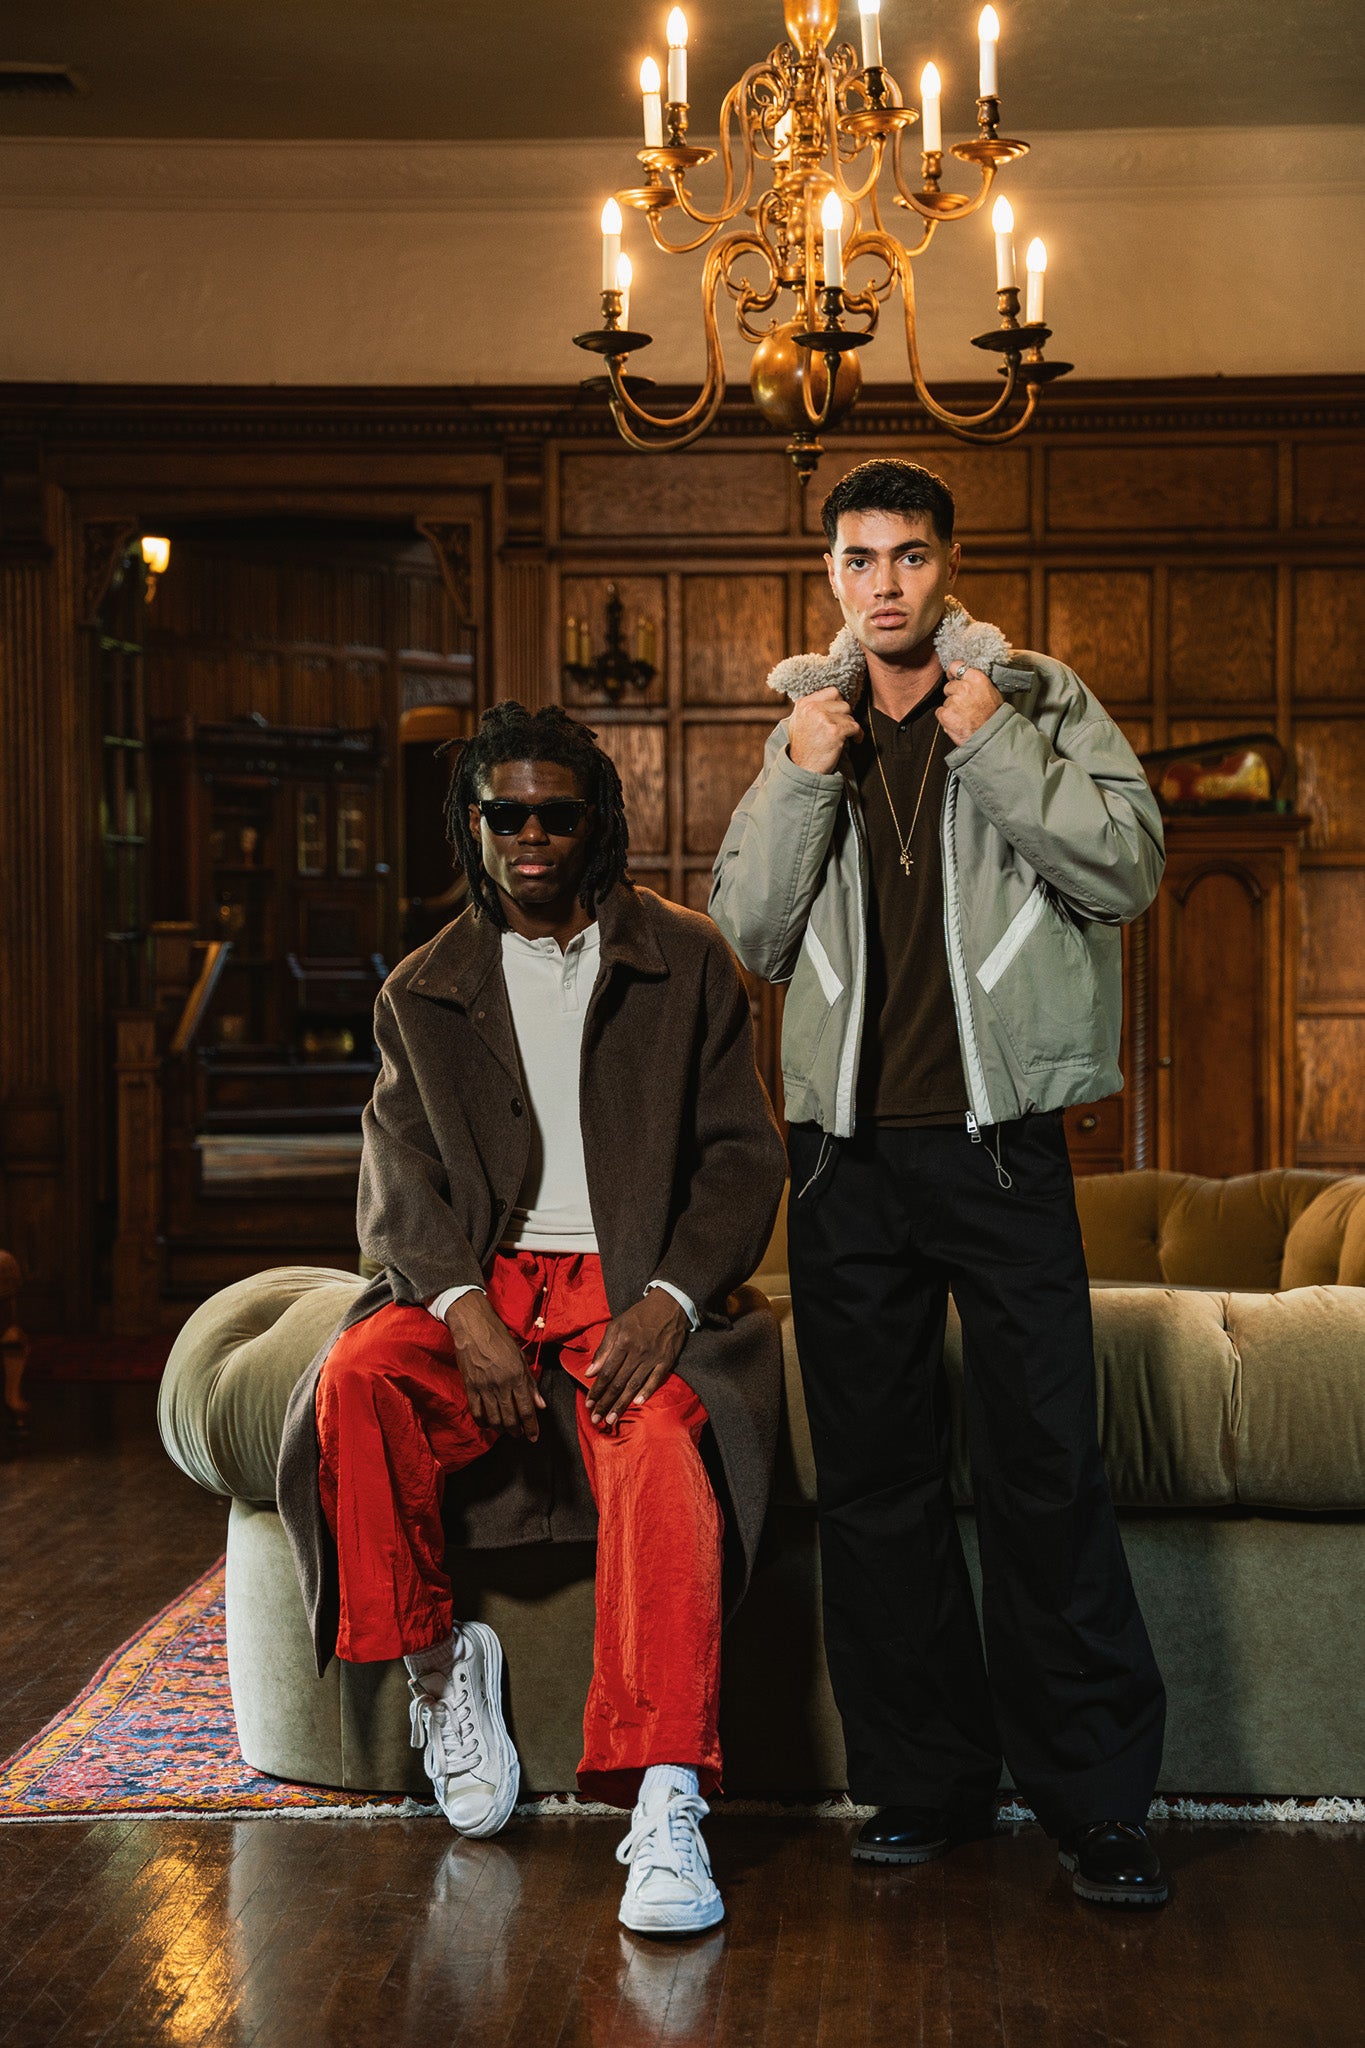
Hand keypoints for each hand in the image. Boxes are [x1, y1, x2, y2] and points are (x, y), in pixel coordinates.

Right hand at [444, 1292, 545, 1440]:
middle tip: (520, 1434)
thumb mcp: (521, 1359)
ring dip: (501, 1429)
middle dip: (517, 1430)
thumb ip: (531, 1384)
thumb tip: (541, 1405)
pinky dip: (483, 1422)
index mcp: (517, 1377)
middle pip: (510, 1418)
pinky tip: (488, 1424)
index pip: (526, 1409)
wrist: (475, 1328)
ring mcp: (484, 1387)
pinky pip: (476, 1411)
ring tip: (506, 1430)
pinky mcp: (470, 1386)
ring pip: (494, 1418)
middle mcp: (501, 1385)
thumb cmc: (501, 1340)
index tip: (534, 1437)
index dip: (531, 1427)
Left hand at [584, 1292, 688, 1429]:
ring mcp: (653, 1358)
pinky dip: (646, 1392)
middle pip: (618, 1382)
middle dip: (605, 1403)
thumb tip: (589, 1372)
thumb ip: (603, 1349)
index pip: (606, 1372)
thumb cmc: (639, 1316)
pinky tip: (637, 1404)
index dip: (596, 1390)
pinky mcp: (666, 1361)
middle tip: (596, 1419)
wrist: (669, 1305)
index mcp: (622, 1342)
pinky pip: (655, 1380)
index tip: (588, 1404)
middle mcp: (637, 1352)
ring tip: (612, 1419)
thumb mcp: (616, 1325)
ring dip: (622, 1404)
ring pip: (634, 1385)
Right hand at [787, 685, 862, 773]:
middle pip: (843, 703)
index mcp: (804, 704)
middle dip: (845, 716)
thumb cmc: (803, 749)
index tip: (839, 715)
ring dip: (850, 727)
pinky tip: (852, 741)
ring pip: (850, 715)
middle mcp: (812, 708)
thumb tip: (831, 701)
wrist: (802, 769)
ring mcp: (823, 718)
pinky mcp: (834, 731)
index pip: (832, 691)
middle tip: (842, 728)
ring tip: (844, 737)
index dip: (839, 703)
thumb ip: (811, 709)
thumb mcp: (799, 722)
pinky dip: (857, 735)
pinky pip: (855, 727)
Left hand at [937, 663, 1002, 746]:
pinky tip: (958, 721)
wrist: (991, 735)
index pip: (956, 666)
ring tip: (965, 716)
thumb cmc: (994, 715)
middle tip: (965, 705)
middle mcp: (963, 687)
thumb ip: (976, 682)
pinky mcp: (945, 714)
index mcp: (976, 678)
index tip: (953, 677)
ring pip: (946, 701)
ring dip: (951, 708)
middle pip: (949, 686)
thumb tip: (965, 678)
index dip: (953, 673)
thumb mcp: (991, 691)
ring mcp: (953, 701)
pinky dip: (946, 717)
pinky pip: (940, 712)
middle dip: (954, 694)